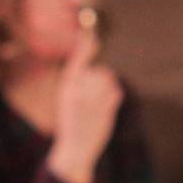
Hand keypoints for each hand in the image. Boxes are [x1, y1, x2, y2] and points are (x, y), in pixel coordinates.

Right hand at [47, 27, 123, 182]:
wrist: (74, 150)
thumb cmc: (70, 125)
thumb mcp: (66, 100)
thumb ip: (78, 83)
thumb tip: (99, 70)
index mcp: (66, 87)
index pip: (77, 60)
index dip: (85, 45)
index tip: (90, 32)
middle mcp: (79, 90)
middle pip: (99, 70)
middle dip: (99, 79)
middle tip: (91, 97)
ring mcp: (94, 99)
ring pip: (108, 79)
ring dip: (106, 87)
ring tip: (96, 104)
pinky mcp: (106, 107)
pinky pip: (116, 91)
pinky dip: (112, 97)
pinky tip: (102, 110)